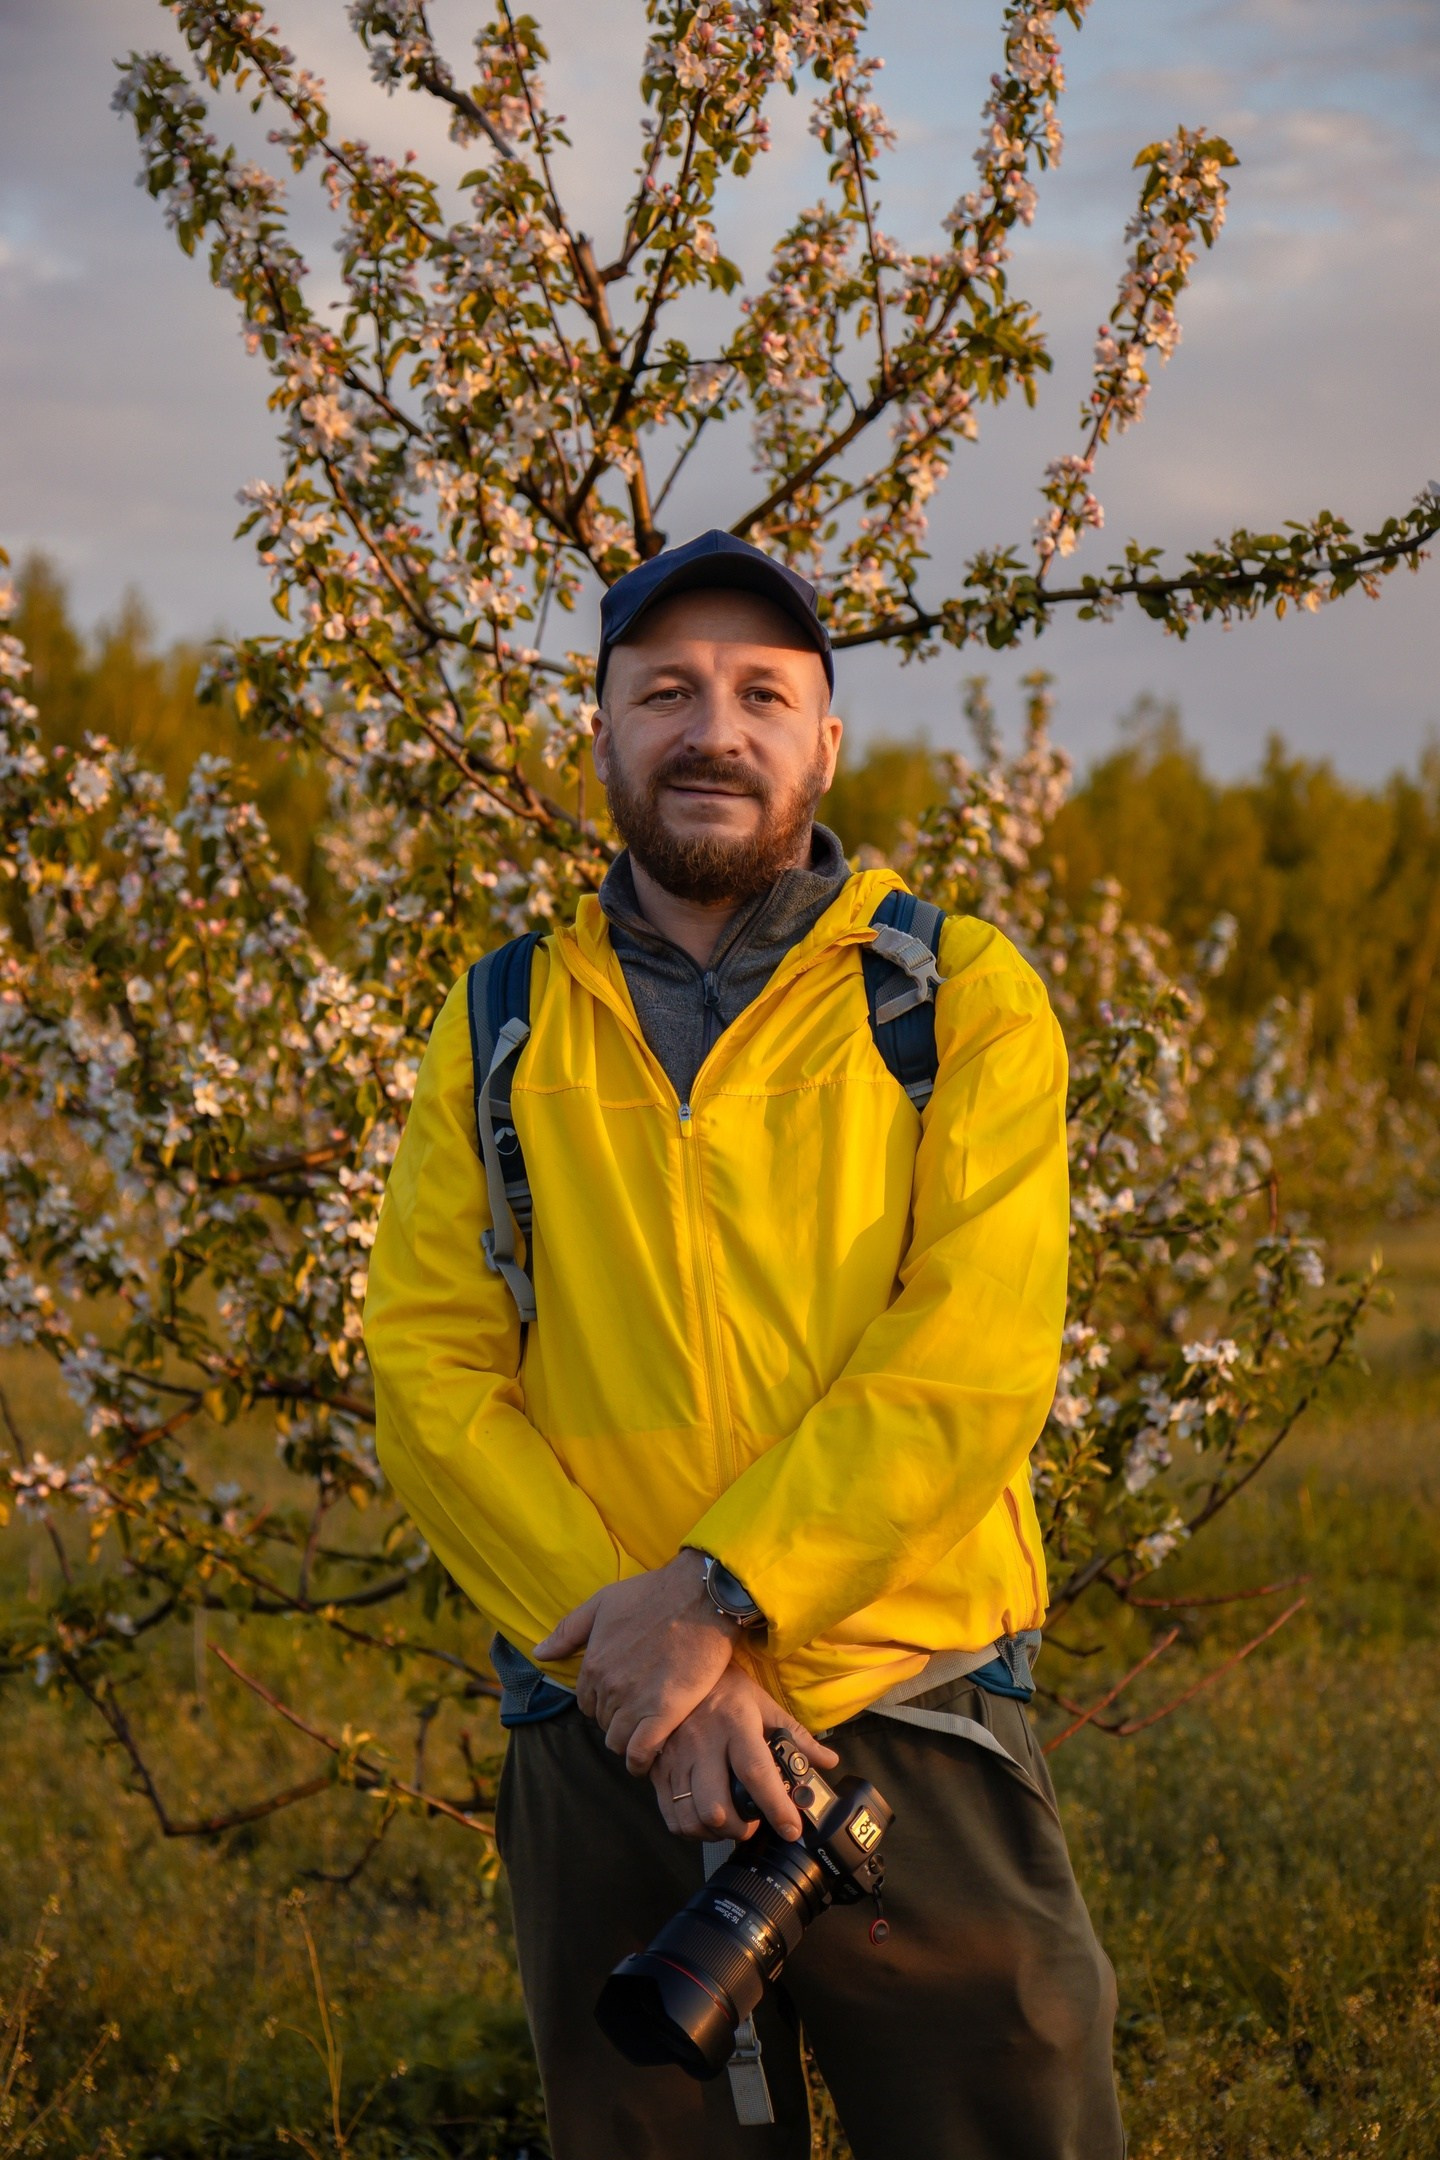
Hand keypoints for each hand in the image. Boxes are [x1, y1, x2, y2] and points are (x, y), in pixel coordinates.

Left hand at [533, 1551, 734, 1773]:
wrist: (699, 1597)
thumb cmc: (653, 1595)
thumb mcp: (602, 1602)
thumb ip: (569, 1631)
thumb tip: (539, 1653)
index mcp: (593, 1664)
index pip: (586, 1703)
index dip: (602, 1702)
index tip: (621, 1697)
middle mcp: (608, 1687)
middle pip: (602, 1721)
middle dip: (617, 1718)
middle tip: (639, 1709)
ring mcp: (635, 1702)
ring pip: (618, 1741)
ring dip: (628, 1739)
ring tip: (645, 1731)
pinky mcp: (664, 1713)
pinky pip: (640, 1753)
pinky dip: (640, 1761)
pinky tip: (646, 1760)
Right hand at [652, 1665, 838, 1844]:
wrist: (680, 1668)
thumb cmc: (728, 1689)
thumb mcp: (764, 1704)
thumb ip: (796, 1736)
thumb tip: (829, 1761)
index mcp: (736, 1724)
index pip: (757, 1772)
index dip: (776, 1807)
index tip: (791, 1829)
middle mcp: (703, 1743)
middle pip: (716, 1807)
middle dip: (739, 1829)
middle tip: (752, 1824)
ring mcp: (676, 1757)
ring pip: (692, 1817)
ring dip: (715, 1833)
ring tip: (729, 1825)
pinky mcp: (657, 1768)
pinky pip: (671, 1815)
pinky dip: (690, 1829)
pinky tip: (705, 1821)